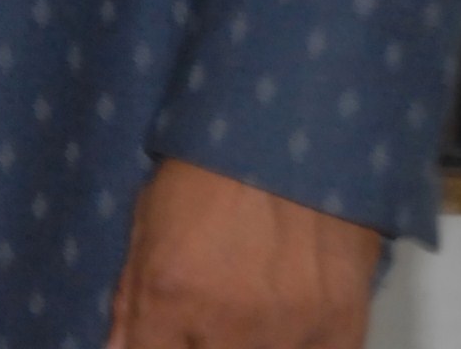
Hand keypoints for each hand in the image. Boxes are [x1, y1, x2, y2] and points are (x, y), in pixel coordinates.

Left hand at [105, 156, 381, 348]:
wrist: (292, 133)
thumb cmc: (207, 169)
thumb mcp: (149, 220)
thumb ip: (131, 296)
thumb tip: (117, 348)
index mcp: (171, 297)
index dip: (146, 348)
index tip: (162, 335)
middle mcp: (230, 328)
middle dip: (201, 341)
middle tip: (205, 318)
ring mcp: (291, 334)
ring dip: (248, 342)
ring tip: (246, 314)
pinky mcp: (344, 330)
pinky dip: (301, 347)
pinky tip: (287, 326)